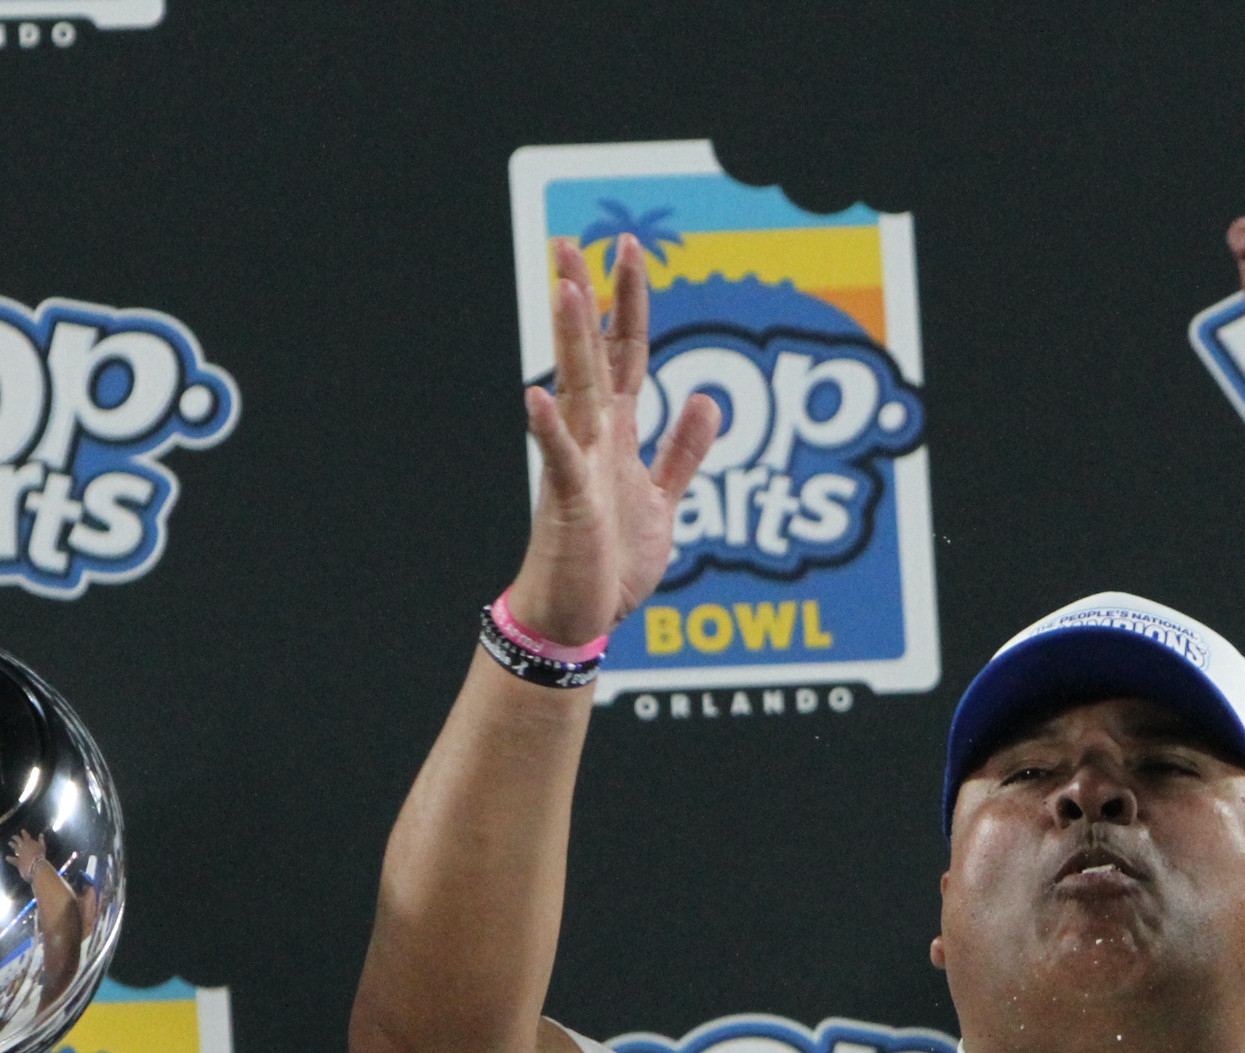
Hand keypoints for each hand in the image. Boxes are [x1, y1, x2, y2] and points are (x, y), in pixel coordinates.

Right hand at [511, 236, 720, 647]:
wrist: (577, 618)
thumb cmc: (612, 563)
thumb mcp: (664, 500)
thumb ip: (683, 450)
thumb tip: (707, 398)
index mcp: (618, 434)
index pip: (625, 351)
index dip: (628, 301)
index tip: (627, 248)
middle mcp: (595, 439)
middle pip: (591, 355)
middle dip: (584, 299)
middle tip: (570, 241)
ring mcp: (580, 466)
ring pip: (576, 392)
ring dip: (570, 342)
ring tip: (562, 289)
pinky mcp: (570, 504)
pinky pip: (561, 461)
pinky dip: (550, 430)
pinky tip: (537, 397)